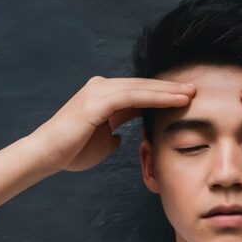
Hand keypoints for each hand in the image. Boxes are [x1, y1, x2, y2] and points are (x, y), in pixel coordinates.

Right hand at [29, 76, 195, 172]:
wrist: (46, 155)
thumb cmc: (71, 151)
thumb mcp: (102, 141)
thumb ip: (112, 132)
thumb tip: (121, 136)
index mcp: (104, 97)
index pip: (139, 92)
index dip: (162, 94)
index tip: (185, 98)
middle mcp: (101, 88)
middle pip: (142, 85)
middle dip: (170, 87)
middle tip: (195, 88)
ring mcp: (98, 92)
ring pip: (141, 88)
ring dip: (168, 91)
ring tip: (191, 93)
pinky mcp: (96, 101)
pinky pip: (133, 96)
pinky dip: (156, 97)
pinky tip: (174, 100)